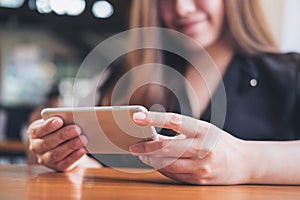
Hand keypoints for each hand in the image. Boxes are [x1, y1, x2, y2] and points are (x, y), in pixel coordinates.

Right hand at [27, 117, 87, 170]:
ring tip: (82, 139)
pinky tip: (82, 150)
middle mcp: (37, 147)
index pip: (37, 130)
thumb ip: (62, 120)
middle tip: (76, 129)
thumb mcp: (58, 122)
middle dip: (63, 135)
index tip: (59, 120)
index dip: (48, 126)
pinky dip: (74, 156)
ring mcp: (46, 159)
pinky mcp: (57, 166)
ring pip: (56, 154)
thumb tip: (71, 118)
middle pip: (48, 142)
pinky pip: (65, 163)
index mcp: (35, 133)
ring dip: (71, 146)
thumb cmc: (60, 129)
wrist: (64, 144)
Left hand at [129, 111, 250, 184]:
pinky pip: (174, 175)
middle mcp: (203, 148)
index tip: (137, 117)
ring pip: (167, 164)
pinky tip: (156, 164)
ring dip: (152, 160)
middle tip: (134, 146)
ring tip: (143, 155)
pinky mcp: (200, 179)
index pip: (174, 120)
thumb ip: (180, 133)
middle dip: (146, 148)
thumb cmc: (219, 142)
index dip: (154, 118)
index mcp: (203, 130)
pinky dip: (162, 169)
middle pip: (166, 147)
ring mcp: (202, 166)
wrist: (244, 163)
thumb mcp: (203, 130)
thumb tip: (153, 137)